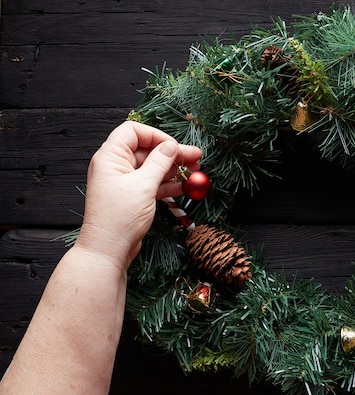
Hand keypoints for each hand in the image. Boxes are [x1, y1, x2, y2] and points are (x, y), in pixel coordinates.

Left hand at [76, 120, 201, 266]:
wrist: (107, 251)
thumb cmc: (118, 218)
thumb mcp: (143, 185)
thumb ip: (159, 162)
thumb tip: (171, 146)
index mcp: (111, 157)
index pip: (133, 131)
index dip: (156, 135)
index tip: (175, 146)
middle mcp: (116, 166)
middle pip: (147, 149)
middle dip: (172, 153)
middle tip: (196, 157)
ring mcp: (124, 182)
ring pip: (152, 167)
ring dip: (174, 169)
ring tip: (195, 172)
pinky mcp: (132, 197)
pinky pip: (153, 183)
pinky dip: (168, 184)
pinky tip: (185, 186)